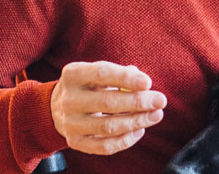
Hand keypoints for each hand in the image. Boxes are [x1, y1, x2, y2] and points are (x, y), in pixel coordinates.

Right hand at [50, 61, 167, 154]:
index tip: (148, 83)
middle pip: (107, 102)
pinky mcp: (74, 142)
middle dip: (138, 102)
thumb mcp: (98, 73)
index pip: (101, 73)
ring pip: (108, 127)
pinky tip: (139, 130)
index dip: (126, 79)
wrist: (57, 107)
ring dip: (137, 122)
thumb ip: (121, 74)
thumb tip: (144, 84)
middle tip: (161, 101)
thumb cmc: (89, 85)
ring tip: (156, 115)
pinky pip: (105, 146)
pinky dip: (126, 140)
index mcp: (73, 74)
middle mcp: (68, 99)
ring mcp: (70, 123)